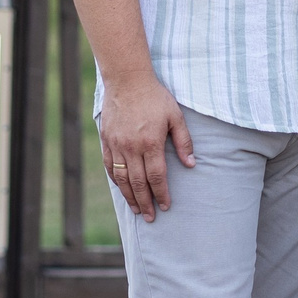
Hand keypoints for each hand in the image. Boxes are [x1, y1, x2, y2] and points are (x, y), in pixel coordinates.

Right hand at [98, 73, 195, 221]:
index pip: (156, 177)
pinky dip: (115, 181)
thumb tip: (191, 164)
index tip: (166, 206)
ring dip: (130, 196)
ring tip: (137, 209)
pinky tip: (122, 189)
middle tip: (151, 217)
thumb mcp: (176, 116)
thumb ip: (184, 141)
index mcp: (151, 143)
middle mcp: (131, 148)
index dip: (162, 194)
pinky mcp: (106, 140)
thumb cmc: (155, 97)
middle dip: (146, 202)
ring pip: (122, 178)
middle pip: (138, 183)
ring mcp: (116, 145)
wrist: (127, 80)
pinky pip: (109, 166)